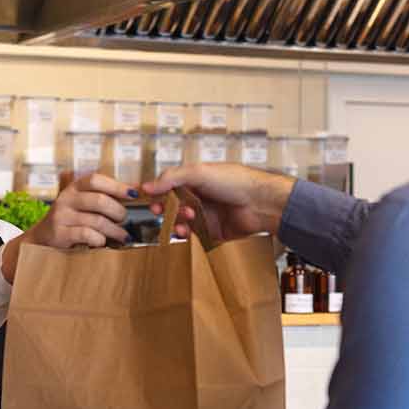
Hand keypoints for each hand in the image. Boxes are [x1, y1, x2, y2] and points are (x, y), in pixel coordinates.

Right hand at [1, 173, 136, 282]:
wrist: (42, 238)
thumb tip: (136, 190)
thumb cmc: (71, 219)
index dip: (116, 186)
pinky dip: (100, 239)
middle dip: (118, 211)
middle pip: (100, 200)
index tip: (133, 194)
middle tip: (124, 220)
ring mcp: (62, 216)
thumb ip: (104, 196)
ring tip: (123, 236)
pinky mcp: (59, 233)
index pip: (96, 180)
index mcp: (75, 187)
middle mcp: (66, 198)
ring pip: (97, 221)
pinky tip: (103, 242)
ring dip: (115, 230)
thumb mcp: (83, 203)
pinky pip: (87, 234)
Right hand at [142, 163, 294, 242]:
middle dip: (165, 208)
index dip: (158, 192)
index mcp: (197, 179)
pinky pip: (194, 236)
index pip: (170, 185)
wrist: (261, 203)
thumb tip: (147, 186)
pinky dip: (186, 234)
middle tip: (160, 210)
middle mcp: (201, 197)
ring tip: (183, 219)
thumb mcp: (199, 172)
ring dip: (176, 221)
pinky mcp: (213, 232)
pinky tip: (185, 232)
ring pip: (181, 221)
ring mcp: (207, 215)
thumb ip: (172, 178)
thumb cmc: (236, 182)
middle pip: (173, 205)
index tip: (149, 198)